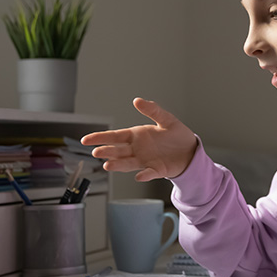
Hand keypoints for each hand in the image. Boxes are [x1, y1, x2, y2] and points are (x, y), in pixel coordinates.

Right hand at [80, 98, 196, 180]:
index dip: (100, 137)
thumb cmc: (177, 135)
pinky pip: (149, 173)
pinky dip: (144, 175)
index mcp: (137, 135)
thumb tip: (137, 100)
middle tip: (96, 152)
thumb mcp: (166, 119)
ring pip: (128, 163)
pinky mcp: (156, 170)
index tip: (86, 140)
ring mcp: (145, 160)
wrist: (190, 150)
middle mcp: (137, 149)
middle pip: (118, 150)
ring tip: (108, 165)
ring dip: (118, 165)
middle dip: (107, 151)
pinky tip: (140, 176)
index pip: (115, 136)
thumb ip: (153, 110)